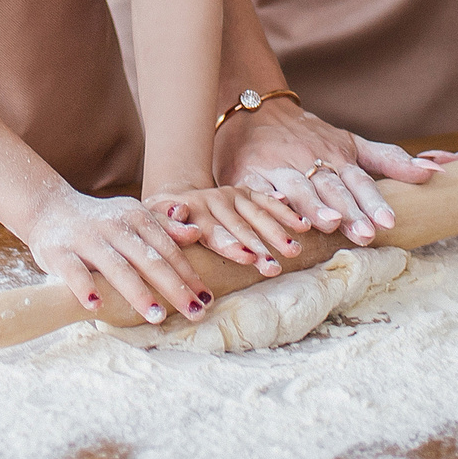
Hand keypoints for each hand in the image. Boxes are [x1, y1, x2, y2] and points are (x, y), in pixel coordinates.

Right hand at [19, 186, 213, 323]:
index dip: (188, 274)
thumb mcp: (133, 217)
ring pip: (116, 267)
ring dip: (137, 292)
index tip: (207, 298)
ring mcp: (86, 239)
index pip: (167, 249)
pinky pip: (73, 272)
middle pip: (148, 259)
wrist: (48, 208)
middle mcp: (114, 227)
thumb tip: (196, 234)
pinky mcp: (59, 252)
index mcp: (135, 217)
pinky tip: (96, 305)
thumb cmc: (100, 221)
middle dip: (173, 286)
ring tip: (157, 315)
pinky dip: (84, 287)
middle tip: (195, 311)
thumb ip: (164, 227)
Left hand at [152, 183, 306, 275]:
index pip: (214, 230)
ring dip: (277, 232)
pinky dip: (285, 212)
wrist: (174, 192)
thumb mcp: (154, 218)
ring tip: (294, 250)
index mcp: (194, 210)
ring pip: (258, 214)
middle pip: (241, 226)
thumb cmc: (161, 216)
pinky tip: (303, 224)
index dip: (231, 244)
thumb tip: (183, 219)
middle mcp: (216, 201)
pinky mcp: (246, 194)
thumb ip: (167, 222)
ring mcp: (233, 196)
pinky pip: (268, 202)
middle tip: (275, 266)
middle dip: (260, 246)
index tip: (248, 258)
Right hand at [214, 101, 432, 245]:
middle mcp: (309, 162)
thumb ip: (390, 159)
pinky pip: (256, 193)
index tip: (389, 222)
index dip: (373, 202)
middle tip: (365, 233)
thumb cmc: (311, 135)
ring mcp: (278, 169)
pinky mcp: (248, 176)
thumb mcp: (351, 143)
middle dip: (349, 211)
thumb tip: (434, 174)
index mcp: (336, 157)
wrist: (256, 110)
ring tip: (328, 224)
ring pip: (298, 190)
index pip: (359, 182)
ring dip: (313, 207)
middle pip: (332, 189)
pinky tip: (276, 216)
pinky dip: (266, 204)